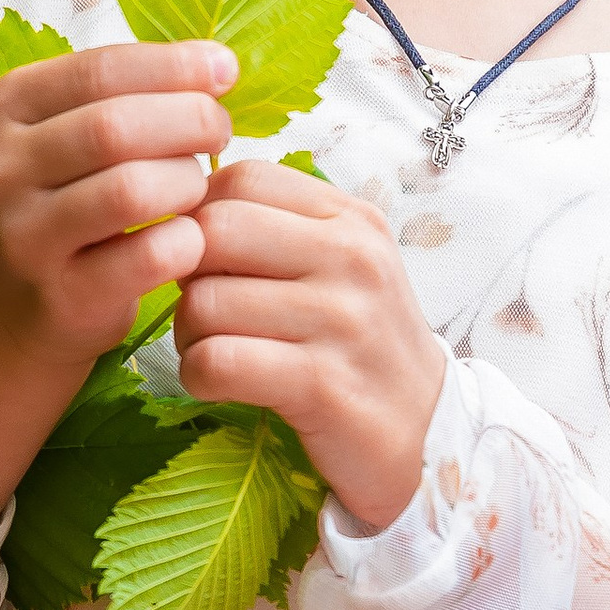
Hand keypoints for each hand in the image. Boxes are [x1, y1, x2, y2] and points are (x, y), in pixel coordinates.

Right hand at [0, 40, 238, 530]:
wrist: (8, 307)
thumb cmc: (62, 201)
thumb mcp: (66, 134)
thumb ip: (128, 94)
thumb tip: (218, 65)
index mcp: (2, 110)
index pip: (98, 70)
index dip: (173, 65)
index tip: (224, 69)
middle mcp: (0, 171)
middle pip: (114, 128)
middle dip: (188, 120)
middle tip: (218, 130)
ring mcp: (25, 239)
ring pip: (131, 191)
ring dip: (188, 181)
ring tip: (198, 184)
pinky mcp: (62, 298)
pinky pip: (150, 257)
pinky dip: (187, 240)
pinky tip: (192, 237)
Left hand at [172, 158, 446, 532]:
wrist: (426, 431)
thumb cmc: (362, 343)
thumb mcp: (342, 266)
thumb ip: (279, 228)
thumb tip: (186, 211)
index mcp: (351, 219)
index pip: (243, 178)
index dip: (200, 216)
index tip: (209, 260)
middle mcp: (352, 258)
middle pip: (213, 231)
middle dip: (183, 274)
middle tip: (200, 309)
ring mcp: (341, 320)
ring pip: (205, 301)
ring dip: (188, 335)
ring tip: (214, 351)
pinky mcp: (322, 383)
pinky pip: (218, 361)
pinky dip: (198, 375)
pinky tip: (219, 383)